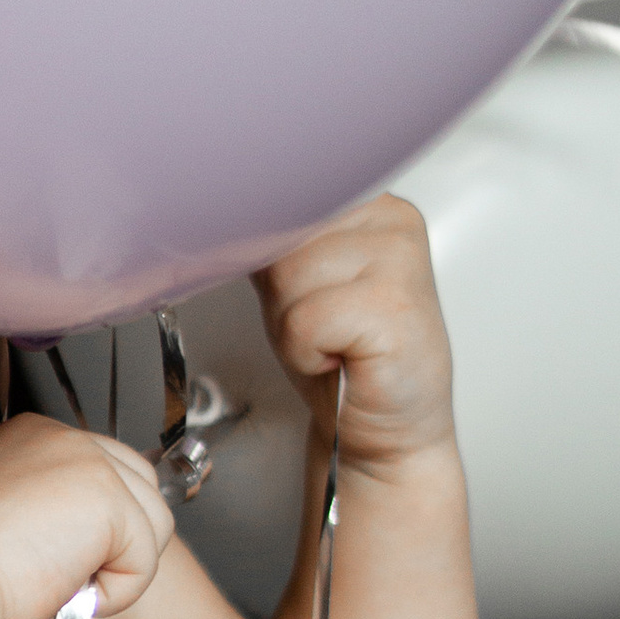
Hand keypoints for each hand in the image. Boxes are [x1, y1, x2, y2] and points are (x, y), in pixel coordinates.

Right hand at [0, 411, 173, 618]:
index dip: (90, 526)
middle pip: (138, 488)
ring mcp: (87, 460)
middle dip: (117, 542)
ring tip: (59, 584)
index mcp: (26, 435)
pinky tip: (67, 593)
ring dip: (115, 570)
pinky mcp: (109, 498)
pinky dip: (116, 594)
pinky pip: (144, 560)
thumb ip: (33, 504)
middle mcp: (58, 435)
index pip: (101, 471)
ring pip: (150, 524)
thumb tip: (69, 530)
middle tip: (62, 575)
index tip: (47, 555)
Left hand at [253, 195, 454, 473]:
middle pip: (280, 235)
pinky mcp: (394, 305)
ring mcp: (398, 258)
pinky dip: (305, 351)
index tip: (281, 284)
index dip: (263, 245)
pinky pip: (304, 320)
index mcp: (369, 201)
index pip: (285, 196)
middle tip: (318, 325)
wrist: (386, 421)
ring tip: (329, 341)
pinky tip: (339, 358)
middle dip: (279, 292)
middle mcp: (390, 218)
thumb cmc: (342, 352)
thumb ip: (273, 238)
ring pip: (287, 274)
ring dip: (291, 324)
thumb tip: (221, 213)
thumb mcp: (296, 279)